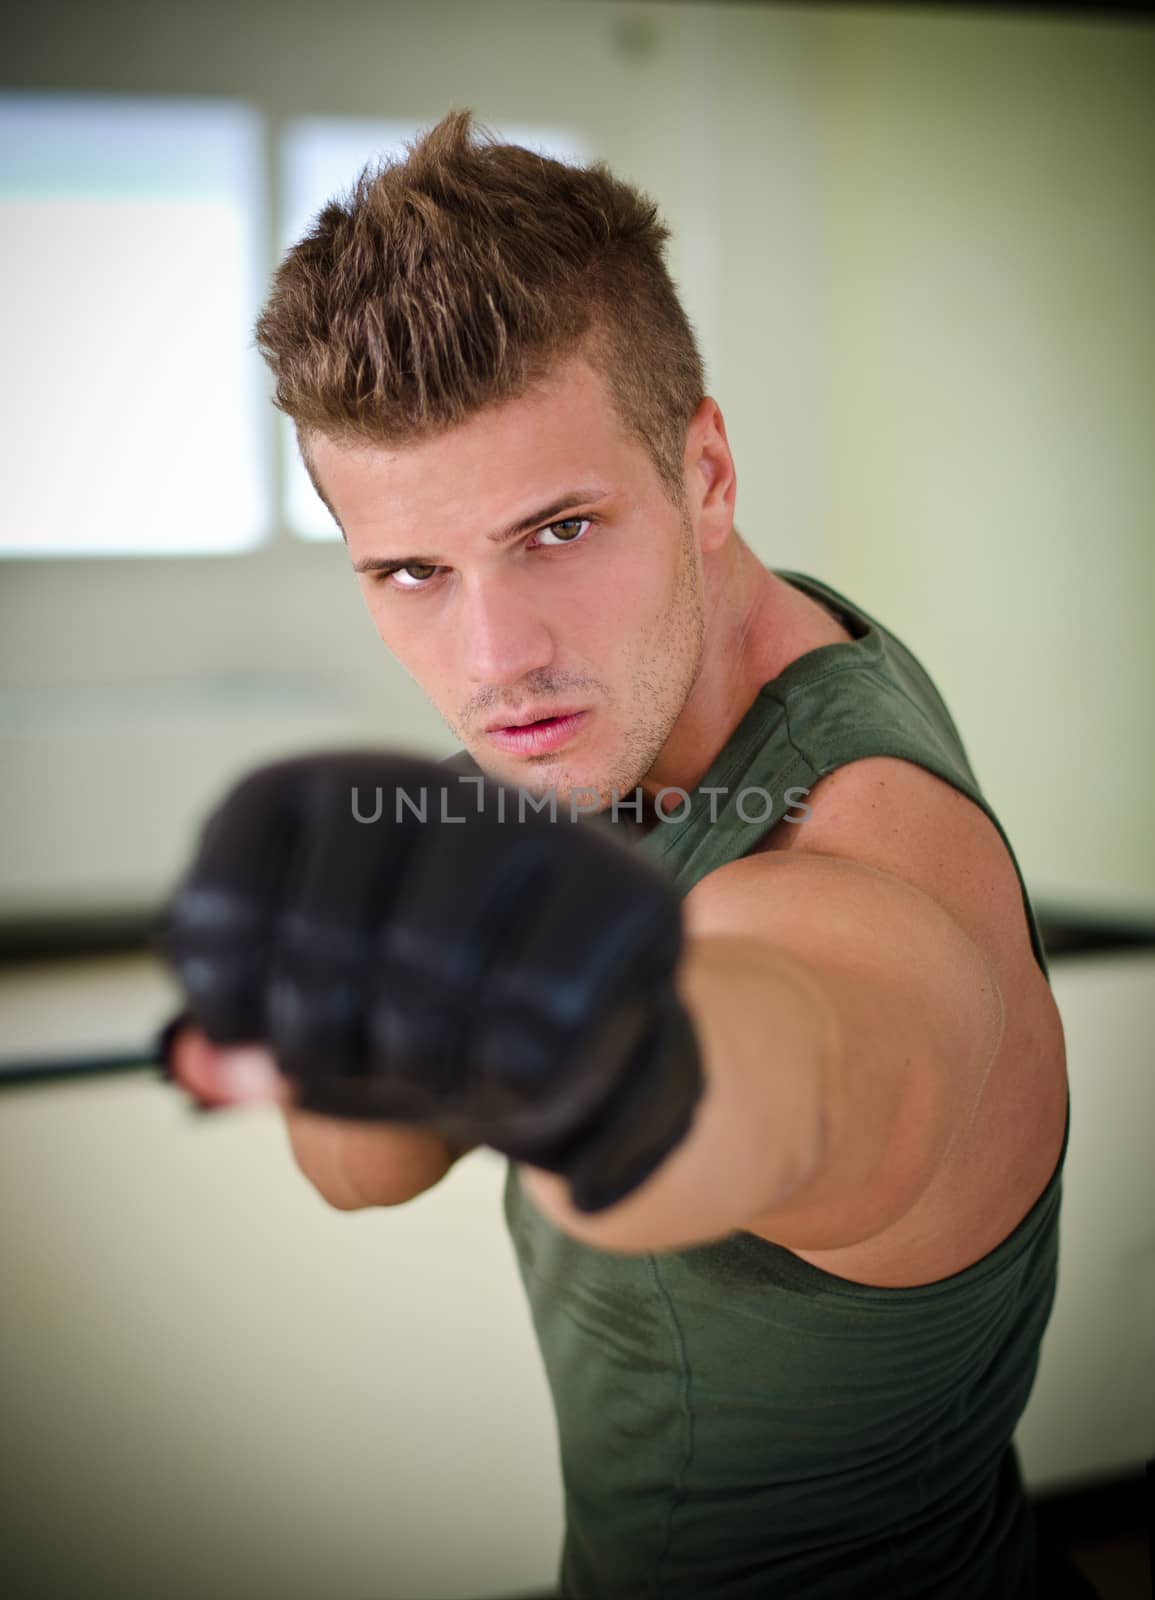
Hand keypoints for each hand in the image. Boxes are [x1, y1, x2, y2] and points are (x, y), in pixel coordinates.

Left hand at [153, 751, 702, 1213]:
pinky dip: (513, 1084)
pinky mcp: (626, 892)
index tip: (272, 1032)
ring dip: (428, 1071)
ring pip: (431, 979)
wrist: (569, 1043)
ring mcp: (526, 823)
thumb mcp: (308, 1041)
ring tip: (449, 1063)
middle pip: (325, 955)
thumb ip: (251, 1053)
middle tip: (377, 1059)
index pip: (221, 919)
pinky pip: (535, 1026)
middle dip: (339, 1053)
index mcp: (303, 795)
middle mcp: (413, 781)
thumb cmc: (414, 1023)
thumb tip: (206, 1067)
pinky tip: (521, 1064)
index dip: (237, 1017)